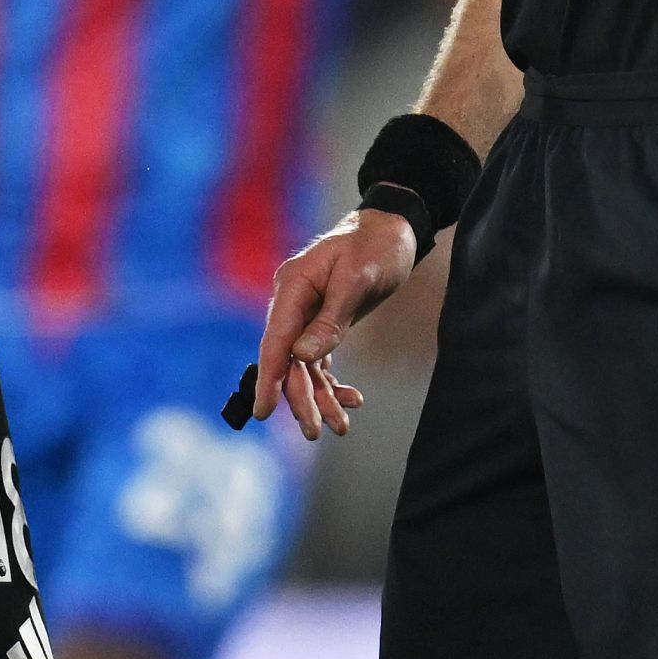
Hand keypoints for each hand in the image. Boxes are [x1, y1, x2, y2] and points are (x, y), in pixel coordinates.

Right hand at [251, 208, 418, 440]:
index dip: (269, 378)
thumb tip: (302, 357)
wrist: (394, 227)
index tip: (262, 412)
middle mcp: (293, 301)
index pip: (275, 340)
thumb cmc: (377, 246)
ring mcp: (306, 312)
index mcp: (293, 286)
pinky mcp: (322, 320)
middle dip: (300, 398)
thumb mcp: (358, 281)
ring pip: (304, 365)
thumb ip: (330, 321)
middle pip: (288, 359)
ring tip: (341, 426)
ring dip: (320, 396)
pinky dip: (332, 381)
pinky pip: (319, 358)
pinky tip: (351, 398)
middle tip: (316, 432)